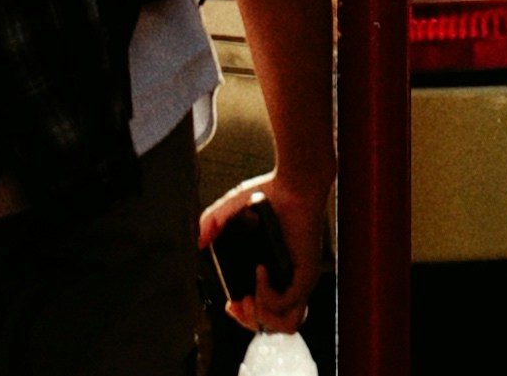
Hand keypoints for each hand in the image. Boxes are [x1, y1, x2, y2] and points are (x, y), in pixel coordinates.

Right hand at [202, 177, 329, 336]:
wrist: (293, 181)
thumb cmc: (270, 194)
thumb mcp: (232, 210)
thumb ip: (212, 223)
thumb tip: (200, 243)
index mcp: (274, 273)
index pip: (263, 312)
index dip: (244, 317)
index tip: (230, 304)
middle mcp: (288, 280)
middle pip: (272, 325)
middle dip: (248, 322)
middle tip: (236, 304)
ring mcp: (299, 279)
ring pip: (285, 323)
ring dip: (260, 317)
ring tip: (249, 298)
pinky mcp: (306, 274)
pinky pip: (287, 303)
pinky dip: (269, 295)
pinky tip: (260, 272)